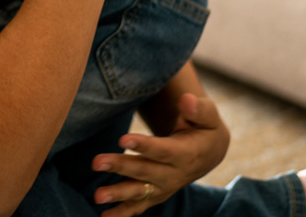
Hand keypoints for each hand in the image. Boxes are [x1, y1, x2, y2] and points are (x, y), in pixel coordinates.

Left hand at [90, 85, 229, 216]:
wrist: (209, 153)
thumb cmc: (203, 128)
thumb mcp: (208, 116)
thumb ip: (198, 109)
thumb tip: (187, 100)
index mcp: (186, 153)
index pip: (163, 150)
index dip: (144, 145)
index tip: (123, 139)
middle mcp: (174, 174)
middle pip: (145, 171)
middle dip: (121, 167)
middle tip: (96, 162)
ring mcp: (164, 187)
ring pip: (139, 191)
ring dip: (118, 194)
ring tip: (97, 196)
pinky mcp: (156, 195)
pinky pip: (139, 207)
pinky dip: (123, 213)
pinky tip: (104, 216)